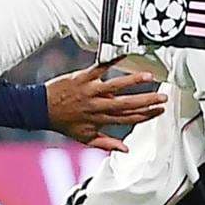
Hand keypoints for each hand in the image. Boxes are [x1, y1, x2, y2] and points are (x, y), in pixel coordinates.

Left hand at [44, 63, 165, 151]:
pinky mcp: (82, 77)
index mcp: (100, 120)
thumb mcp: (84, 138)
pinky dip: (111, 61)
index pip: (127, 119)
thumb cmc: (63, 123)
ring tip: (149, 76)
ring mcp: (90, 91)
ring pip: (115, 86)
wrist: (40, 109)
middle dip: (146, 101)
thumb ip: (106, 144)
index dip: (146, 116)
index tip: (160, 111)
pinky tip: (124, 54)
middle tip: (163, 97)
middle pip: (126, 104)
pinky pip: (99, 68)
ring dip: (133, 81)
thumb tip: (125, 150)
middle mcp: (97, 106)